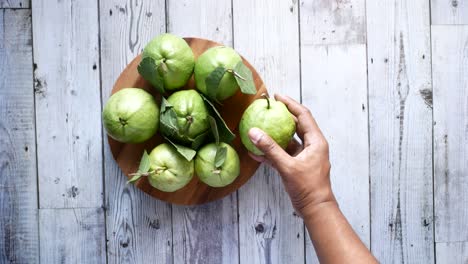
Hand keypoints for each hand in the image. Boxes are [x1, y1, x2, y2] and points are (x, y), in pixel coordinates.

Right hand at [248, 94, 334, 216]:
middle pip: (296, 125)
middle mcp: (312, 146)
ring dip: (274, 135)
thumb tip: (254, 132)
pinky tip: (255, 151)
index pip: (303, 116)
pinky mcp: (297, 166)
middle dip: (282, 116)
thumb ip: (270, 149)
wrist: (315, 209)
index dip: (290, 104)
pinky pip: (283, 154)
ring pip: (288, 140)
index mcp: (316, 141)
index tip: (277, 96)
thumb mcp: (287, 166)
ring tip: (260, 126)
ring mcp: (304, 156)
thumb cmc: (308, 187)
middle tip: (268, 107)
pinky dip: (271, 152)